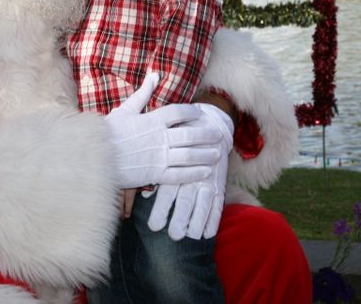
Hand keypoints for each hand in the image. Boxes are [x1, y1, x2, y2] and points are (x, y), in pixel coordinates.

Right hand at [105, 73, 219, 189]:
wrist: (94, 157)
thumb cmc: (107, 132)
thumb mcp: (124, 109)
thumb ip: (142, 94)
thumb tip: (155, 74)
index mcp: (152, 119)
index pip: (179, 112)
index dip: (192, 112)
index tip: (200, 113)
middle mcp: (159, 137)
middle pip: (190, 134)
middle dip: (207, 135)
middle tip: (218, 136)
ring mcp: (158, 156)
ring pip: (189, 155)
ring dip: (205, 155)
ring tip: (217, 155)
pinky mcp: (155, 174)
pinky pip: (180, 174)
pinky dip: (194, 174)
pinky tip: (205, 173)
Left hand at [147, 103, 232, 239]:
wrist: (209, 124)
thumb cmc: (178, 136)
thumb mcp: (162, 143)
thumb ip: (150, 166)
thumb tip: (142, 191)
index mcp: (175, 162)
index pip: (167, 188)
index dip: (161, 207)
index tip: (153, 226)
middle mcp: (191, 171)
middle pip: (186, 197)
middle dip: (181, 217)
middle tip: (174, 235)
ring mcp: (208, 178)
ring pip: (202, 201)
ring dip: (197, 220)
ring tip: (191, 236)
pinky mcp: (218, 182)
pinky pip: (217, 202)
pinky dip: (213, 218)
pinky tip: (208, 234)